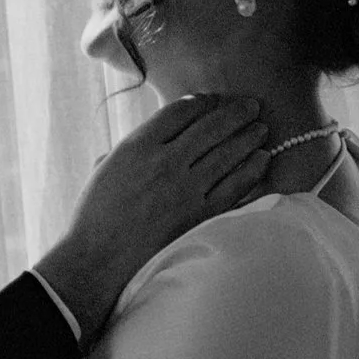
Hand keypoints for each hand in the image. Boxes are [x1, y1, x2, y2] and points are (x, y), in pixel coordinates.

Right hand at [33, 93, 268, 339]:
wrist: (99, 258)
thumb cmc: (96, 214)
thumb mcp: (105, 167)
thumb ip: (132, 148)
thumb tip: (153, 137)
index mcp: (138, 146)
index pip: (180, 111)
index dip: (203, 102)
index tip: (214, 100)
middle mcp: (165, 163)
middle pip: (211, 127)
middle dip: (235, 113)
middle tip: (252, 106)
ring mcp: (185, 189)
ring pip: (227, 153)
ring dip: (248, 138)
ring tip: (261, 130)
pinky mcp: (200, 215)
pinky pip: (234, 186)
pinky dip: (251, 170)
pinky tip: (262, 160)